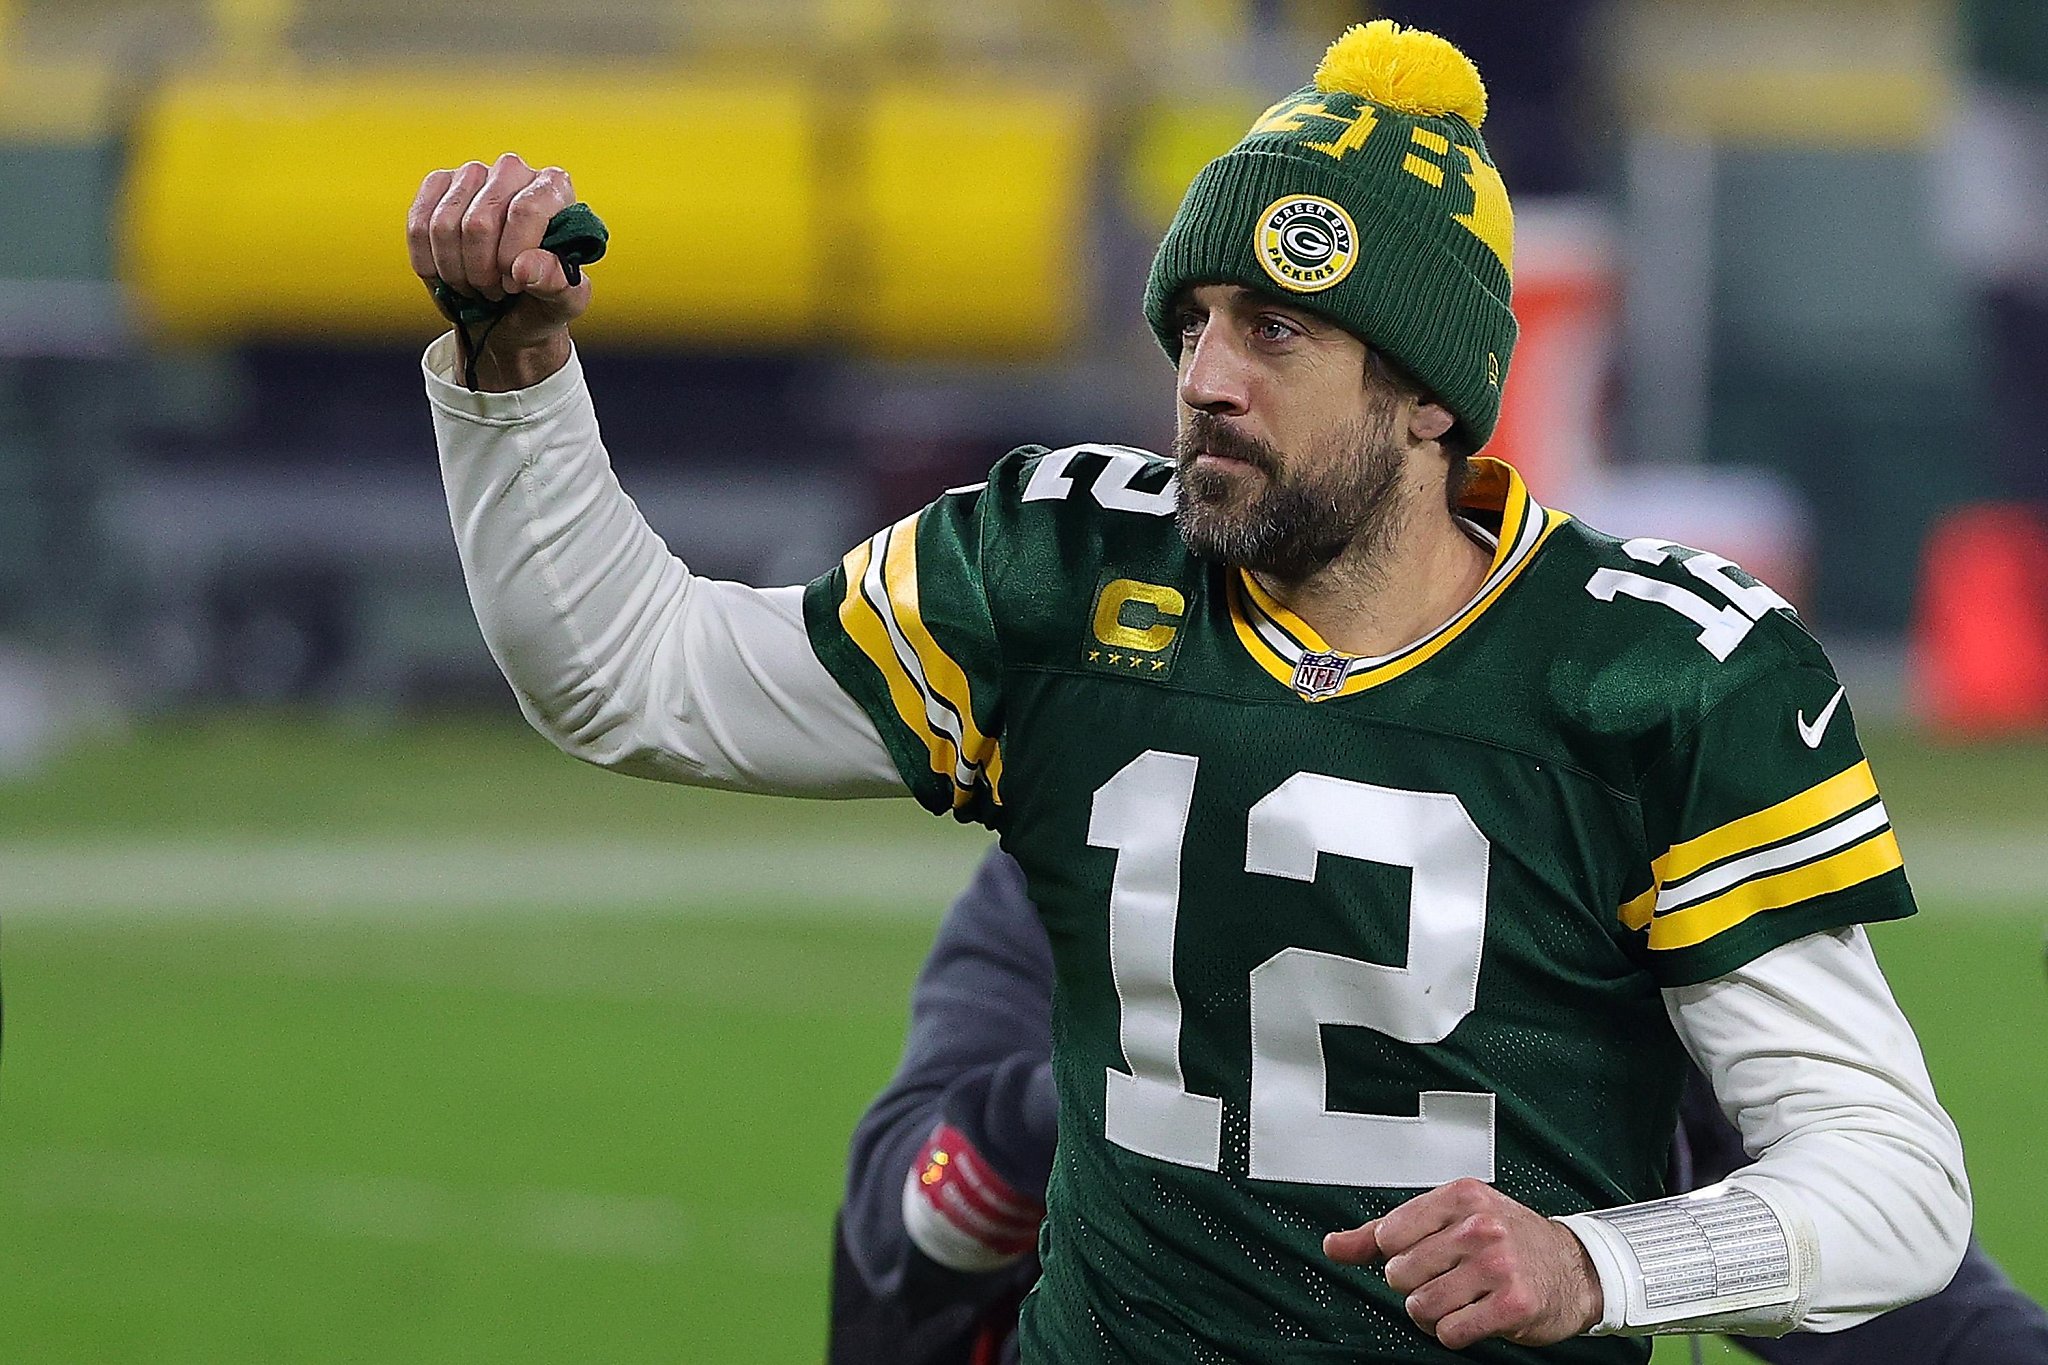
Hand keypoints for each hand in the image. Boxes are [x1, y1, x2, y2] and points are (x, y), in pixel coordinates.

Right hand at [406, 153, 588, 388]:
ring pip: (444, 225)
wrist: (511, 308)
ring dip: (454, 271)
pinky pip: (418, 225)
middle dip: (481, 272)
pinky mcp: (438, 185)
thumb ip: (557, 284)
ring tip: (475, 285)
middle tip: (494, 292)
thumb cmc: (543, 297)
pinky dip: (428, 263)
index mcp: (554, 187)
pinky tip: (448, 275)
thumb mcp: (565, 301)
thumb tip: (525, 268)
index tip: (514, 284)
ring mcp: (471, 174)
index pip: (526, 211)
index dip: (513, 256)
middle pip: (479, 222)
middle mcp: (512, 171)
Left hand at [1324, 1178, 1602, 1349]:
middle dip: (1416, 1286)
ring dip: (1434, 1313)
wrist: (1573, 1268)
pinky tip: (1476, 1316)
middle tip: (1448, 1280)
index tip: (1425, 1254)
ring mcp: (1498, 1265)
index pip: (1389, 1234)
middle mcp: (1480, 1226)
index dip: (1400, 1254)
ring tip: (1460, 1300)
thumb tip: (1334, 1246)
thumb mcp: (1447, 1221)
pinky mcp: (1512, 1305)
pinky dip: (1454, 1332)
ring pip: (1421, 1306)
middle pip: (1400, 1274)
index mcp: (1461, 1196)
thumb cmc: (1506, 1240)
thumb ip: (1384, 1233)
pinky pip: (1450, 1332)